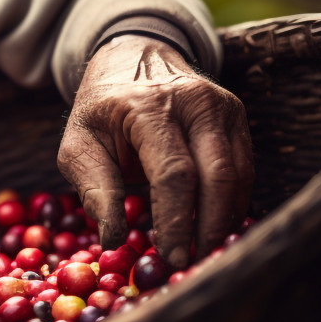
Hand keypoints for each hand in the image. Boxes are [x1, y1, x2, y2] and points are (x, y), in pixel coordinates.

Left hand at [57, 35, 252, 268]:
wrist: (132, 58)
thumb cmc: (100, 110)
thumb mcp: (77, 143)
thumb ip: (94, 188)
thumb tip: (113, 239)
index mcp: (148, 105)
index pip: (174, 173)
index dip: (176, 220)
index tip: (171, 257)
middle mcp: (195, 101)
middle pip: (218, 177)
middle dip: (208, 227)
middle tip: (191, 263)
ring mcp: (223, 106)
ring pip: (239, 175)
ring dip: (224, 220)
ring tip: (201, 251)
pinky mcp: (237, 116)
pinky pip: (244, 168)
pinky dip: (232, 203)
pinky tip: (212, 226)